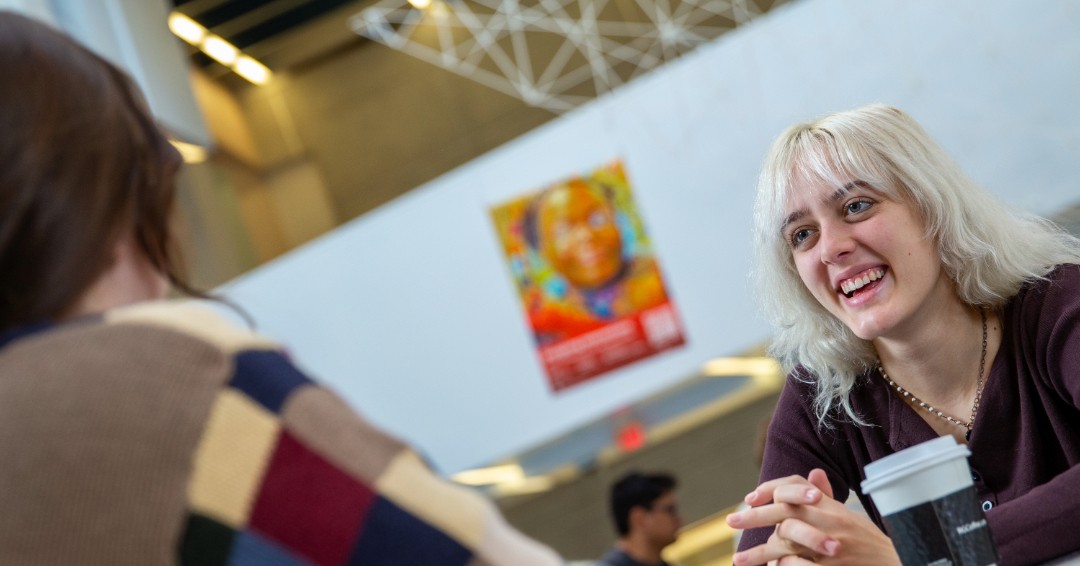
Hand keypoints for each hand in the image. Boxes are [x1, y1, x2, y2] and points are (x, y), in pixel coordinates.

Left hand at [726, 469, 899, 565]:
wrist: (900, 562)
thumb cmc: (867, 541)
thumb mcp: (848, 515)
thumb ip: (826, 496)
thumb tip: (814, 471)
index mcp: (830, 506)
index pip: (794, 488)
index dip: (769, 490)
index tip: (748, 498)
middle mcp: (830, 522)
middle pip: (784, 512)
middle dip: (753, 517)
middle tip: (730, 522)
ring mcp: (832, 546)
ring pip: (787, 542)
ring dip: (760, 552)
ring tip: (738, 559)